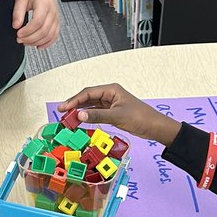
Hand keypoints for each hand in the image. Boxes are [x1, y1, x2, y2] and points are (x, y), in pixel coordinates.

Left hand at [12, 0, 59, 48]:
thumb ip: (18, 11)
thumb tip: (15, 25)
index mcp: (44, 4)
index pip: (38, 22)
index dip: (28, 31)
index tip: (18, 33)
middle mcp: (52, 11)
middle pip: (44, 31)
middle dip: (30, 38)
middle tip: (19, 39)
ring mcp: (56, 17)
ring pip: (50, 35)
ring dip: (37, 42)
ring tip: (26, 42)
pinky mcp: (56, 22)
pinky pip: (55, 35)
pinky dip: (47, 43)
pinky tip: (39, 46)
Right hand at [57, 83, 179, 146]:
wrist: (154, 127)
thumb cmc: (141, 117)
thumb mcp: (117, 116)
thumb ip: (97, 115)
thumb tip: (80, 115)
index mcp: (111, 90)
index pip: (88, 93)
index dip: (74, 100)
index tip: (64, 107)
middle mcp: (110, 95)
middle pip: (87, 97)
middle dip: (74, 104)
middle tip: (62, 112)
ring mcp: (111, 103)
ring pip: (91, 105)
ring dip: (80, 110)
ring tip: (69, 117)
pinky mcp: (112, 112)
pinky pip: (96, 112)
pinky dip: (88, 116)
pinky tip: (81, 119)